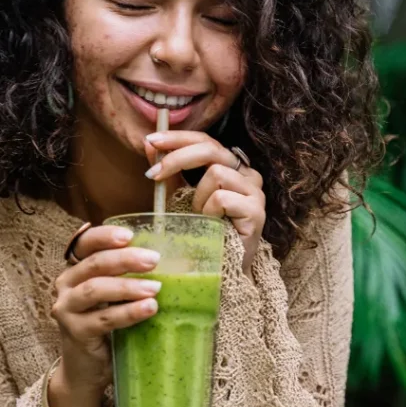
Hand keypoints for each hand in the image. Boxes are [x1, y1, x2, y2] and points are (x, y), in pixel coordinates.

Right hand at [51, 225, 162, 391]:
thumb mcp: (115, 300)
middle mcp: (66, 286)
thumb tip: (178, 265)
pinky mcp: (75, 332)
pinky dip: (128, 312)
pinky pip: (103, 319)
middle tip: (154, 260)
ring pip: (95, 289)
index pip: (85, 244)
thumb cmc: (107, 330)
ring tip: (156, 288)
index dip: (104, 236)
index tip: (130, 235)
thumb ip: (130, 280)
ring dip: (128, 286)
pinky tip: (148, 308)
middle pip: (93, 264)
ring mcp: (66, 309)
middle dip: (125, 259)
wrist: (86, 372)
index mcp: (76, 271)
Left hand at [144, 131, 265, 274]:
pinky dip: (208, 211)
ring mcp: (255, 192)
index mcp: (230, 167)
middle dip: (177, 158)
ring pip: (216, 173)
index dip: (178, 138)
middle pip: (211, 148)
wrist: (219, 269)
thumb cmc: (201, 232)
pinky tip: (211, 225)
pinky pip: (222, 198)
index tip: (151, 140)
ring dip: (197, 197)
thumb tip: (149, 144)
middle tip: (154, 175)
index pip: (206, 140)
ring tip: (199, 217)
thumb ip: (168, 171)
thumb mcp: (179, 197)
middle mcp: (247, 174)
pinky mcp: (256, 211)